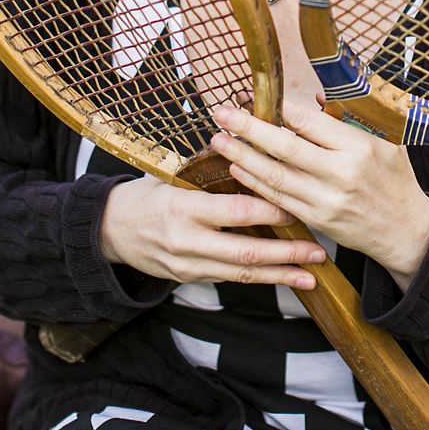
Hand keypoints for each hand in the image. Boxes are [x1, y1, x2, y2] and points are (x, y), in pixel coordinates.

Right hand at [98, 175, 326, 288]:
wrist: (111, 230)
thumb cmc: (148, 194)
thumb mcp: (173, 176)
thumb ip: (209, 171)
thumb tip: (253, 150)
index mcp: (184, 207)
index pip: (236, 211)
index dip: (270, 211)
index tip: (298, 207)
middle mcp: (187, 242)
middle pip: (245, 252)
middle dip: (285, 255)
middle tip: (317, 252)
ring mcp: (188, 265)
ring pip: (242, 274)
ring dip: (279, 276)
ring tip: (310, 276)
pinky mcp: (190, 279)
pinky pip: (230, 279)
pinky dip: (259, 278)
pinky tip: (283, 278)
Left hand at [210, 100, 428, 290]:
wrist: (405, 230)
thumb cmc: (394, 178)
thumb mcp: (386, 140)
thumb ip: (350, 118)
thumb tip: (313, 98)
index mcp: (358, 147)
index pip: (310, 123)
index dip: (279, 108)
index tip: (256, 96)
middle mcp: (340, 174)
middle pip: (285, 148)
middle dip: (248, 129)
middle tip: (222, 114)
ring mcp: (326, 201)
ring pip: (275, 176)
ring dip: (242, 157)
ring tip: (219, 140)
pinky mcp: (316, 220)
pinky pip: (278, 199)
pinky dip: (254, 183)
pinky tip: (237, 168)